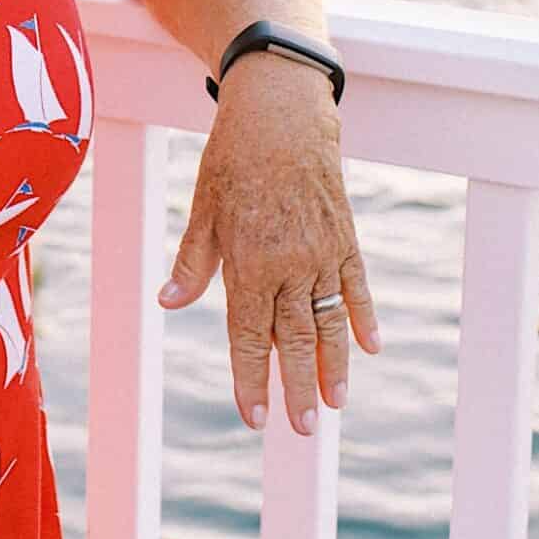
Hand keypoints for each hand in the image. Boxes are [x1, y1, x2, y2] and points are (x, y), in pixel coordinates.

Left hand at [156, 52, 378, 433]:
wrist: (282, 109)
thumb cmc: (233, 156)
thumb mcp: (203, 206)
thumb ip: (192, 260)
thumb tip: (168, 303)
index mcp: (248, 261)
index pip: (248, 334)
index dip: (250, 377)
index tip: (253, 416)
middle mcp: (289, 264)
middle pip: (293, 339)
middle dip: (296, 387)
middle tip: (304, 428)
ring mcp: (322, 251)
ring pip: (329, 321)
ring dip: (333, 364)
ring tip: (336, 401)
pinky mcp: (345, 235)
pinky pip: (357, 286)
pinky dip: (364, 317)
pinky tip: (371, 348)